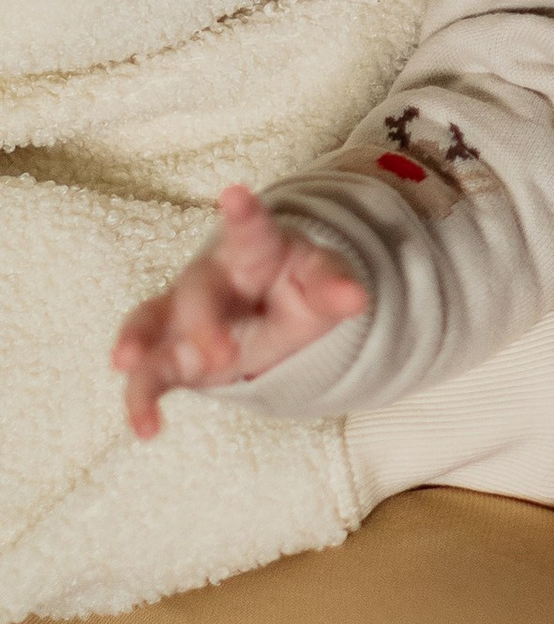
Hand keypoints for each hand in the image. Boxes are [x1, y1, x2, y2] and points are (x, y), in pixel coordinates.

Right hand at [111, 186, 366, 437]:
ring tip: (127, 364)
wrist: (269, 309)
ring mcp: (181, 316)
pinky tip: (146, 429)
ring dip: (137, 343)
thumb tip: (357, 298)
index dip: (243, 214)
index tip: (235, 194)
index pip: (250, 231)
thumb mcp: (322, 283)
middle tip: (223, 355)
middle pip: (197, 292)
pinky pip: (149, 374)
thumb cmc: (295, 287)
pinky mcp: (171, 354)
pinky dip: (142, 400)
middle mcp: (208, 278)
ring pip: (149, 322)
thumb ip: (335, 289)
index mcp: (253, 251)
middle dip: (204, 323)